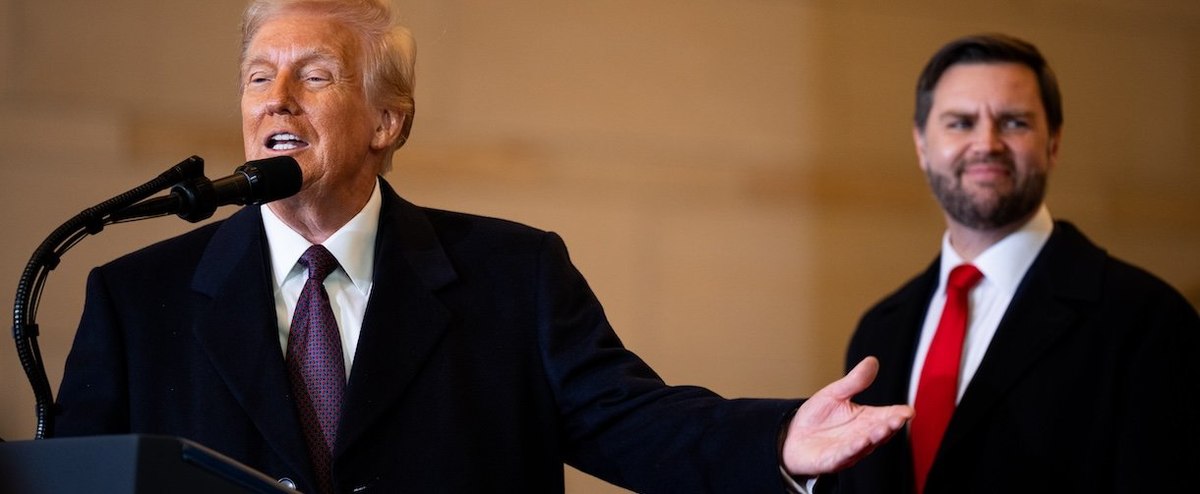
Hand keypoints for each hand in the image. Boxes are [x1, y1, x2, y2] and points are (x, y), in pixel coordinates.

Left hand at [781, 356, 912, 475]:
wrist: (791, 436)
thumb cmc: (817, 417)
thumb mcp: (835, 394)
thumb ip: (855, 381)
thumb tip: (872, 360)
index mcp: (865, 419)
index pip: (886, 416)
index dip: (898, 415)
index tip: (909, 411)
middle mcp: (862, 436)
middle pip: (880, 432)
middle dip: (890, 426)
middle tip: (898, 419)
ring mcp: (849, 450)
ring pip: (866, 445)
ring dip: (874, 437)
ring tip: (882, 428)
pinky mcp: (832, 460)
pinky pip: (844, 456)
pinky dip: (852, 449)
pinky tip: (860, 441)